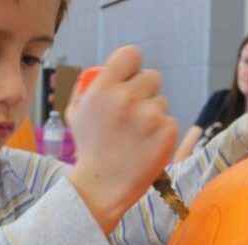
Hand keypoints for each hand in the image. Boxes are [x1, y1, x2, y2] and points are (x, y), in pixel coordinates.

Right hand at [66, 46, 178, 232]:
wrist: (101, 186)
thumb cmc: (89, 149)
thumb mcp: (77, 113)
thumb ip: (91, 88)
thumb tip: (107, 70)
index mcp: (103, 88)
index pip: (131, 54)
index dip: (131, 66)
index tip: (130, 78)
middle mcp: (126, 97)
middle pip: (152, 76)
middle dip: (145, 92)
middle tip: (134, 113)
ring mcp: (149, 114)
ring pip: (162, 101)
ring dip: (153, 114)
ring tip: (137, 136)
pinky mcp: (167, 131)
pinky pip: (170, 121)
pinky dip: (161, 133)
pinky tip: (146, 146)